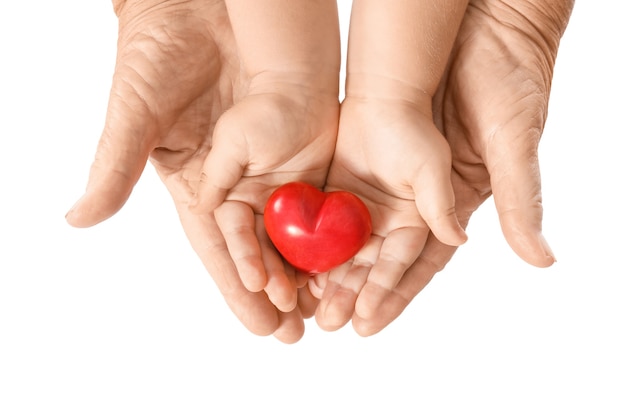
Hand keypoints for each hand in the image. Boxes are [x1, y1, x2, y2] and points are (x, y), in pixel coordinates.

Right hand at [65, 0, 316, 342]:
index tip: (261, 325)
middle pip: (259, 246)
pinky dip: (330, 224)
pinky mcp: (299, 146)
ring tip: (323, 303)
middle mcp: (234, 182)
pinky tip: (344, 253)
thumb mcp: (136, 112)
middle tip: (296, 329)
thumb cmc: (159, 51)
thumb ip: (116, 164)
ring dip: (307, 265)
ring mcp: (270, 166)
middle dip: (276, 289)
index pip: (218, 246)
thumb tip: (78, 219)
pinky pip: (317, 190)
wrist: (203, 6)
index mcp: (195, 184)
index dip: (237, 286)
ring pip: (292, 226)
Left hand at [315, 94, 466, 328]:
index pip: (402, 267)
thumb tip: (459, 239)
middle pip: (370, 271)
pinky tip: (295, 274)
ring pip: (343, 259)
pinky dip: (310, 255)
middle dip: (351, 297)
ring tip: (311, 310)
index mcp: (419, 223)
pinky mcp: (336, 202)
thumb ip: (441, 203)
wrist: (381, 95)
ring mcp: (362, 216)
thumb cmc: (414, 127)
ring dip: (329, 284)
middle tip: (331, 323)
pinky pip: (322, 235)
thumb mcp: (432, 166)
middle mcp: (391, 226)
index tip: (366, 319)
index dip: (386, 293)